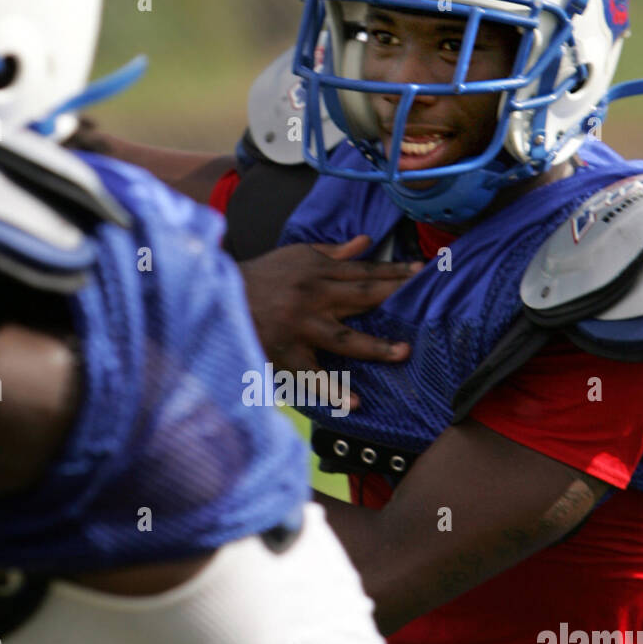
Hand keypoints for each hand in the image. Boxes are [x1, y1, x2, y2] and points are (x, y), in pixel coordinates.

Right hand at [239, 235, 419, 406]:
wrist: (218, 297)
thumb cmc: (260, 277)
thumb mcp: (295, 256)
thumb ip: (332, 252)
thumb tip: (366, 242)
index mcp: (316, 272)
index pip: (362, 271)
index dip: (393, 272)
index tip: (422, 272)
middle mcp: (312, 297)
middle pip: (360, 296)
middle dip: (393, 296)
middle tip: (424, 299)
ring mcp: (300, 327)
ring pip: (344, 337)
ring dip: (375, 346)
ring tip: (402, 352)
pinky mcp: (286, 353)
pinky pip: (313, 374)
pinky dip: (332, 390)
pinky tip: (354, 402)